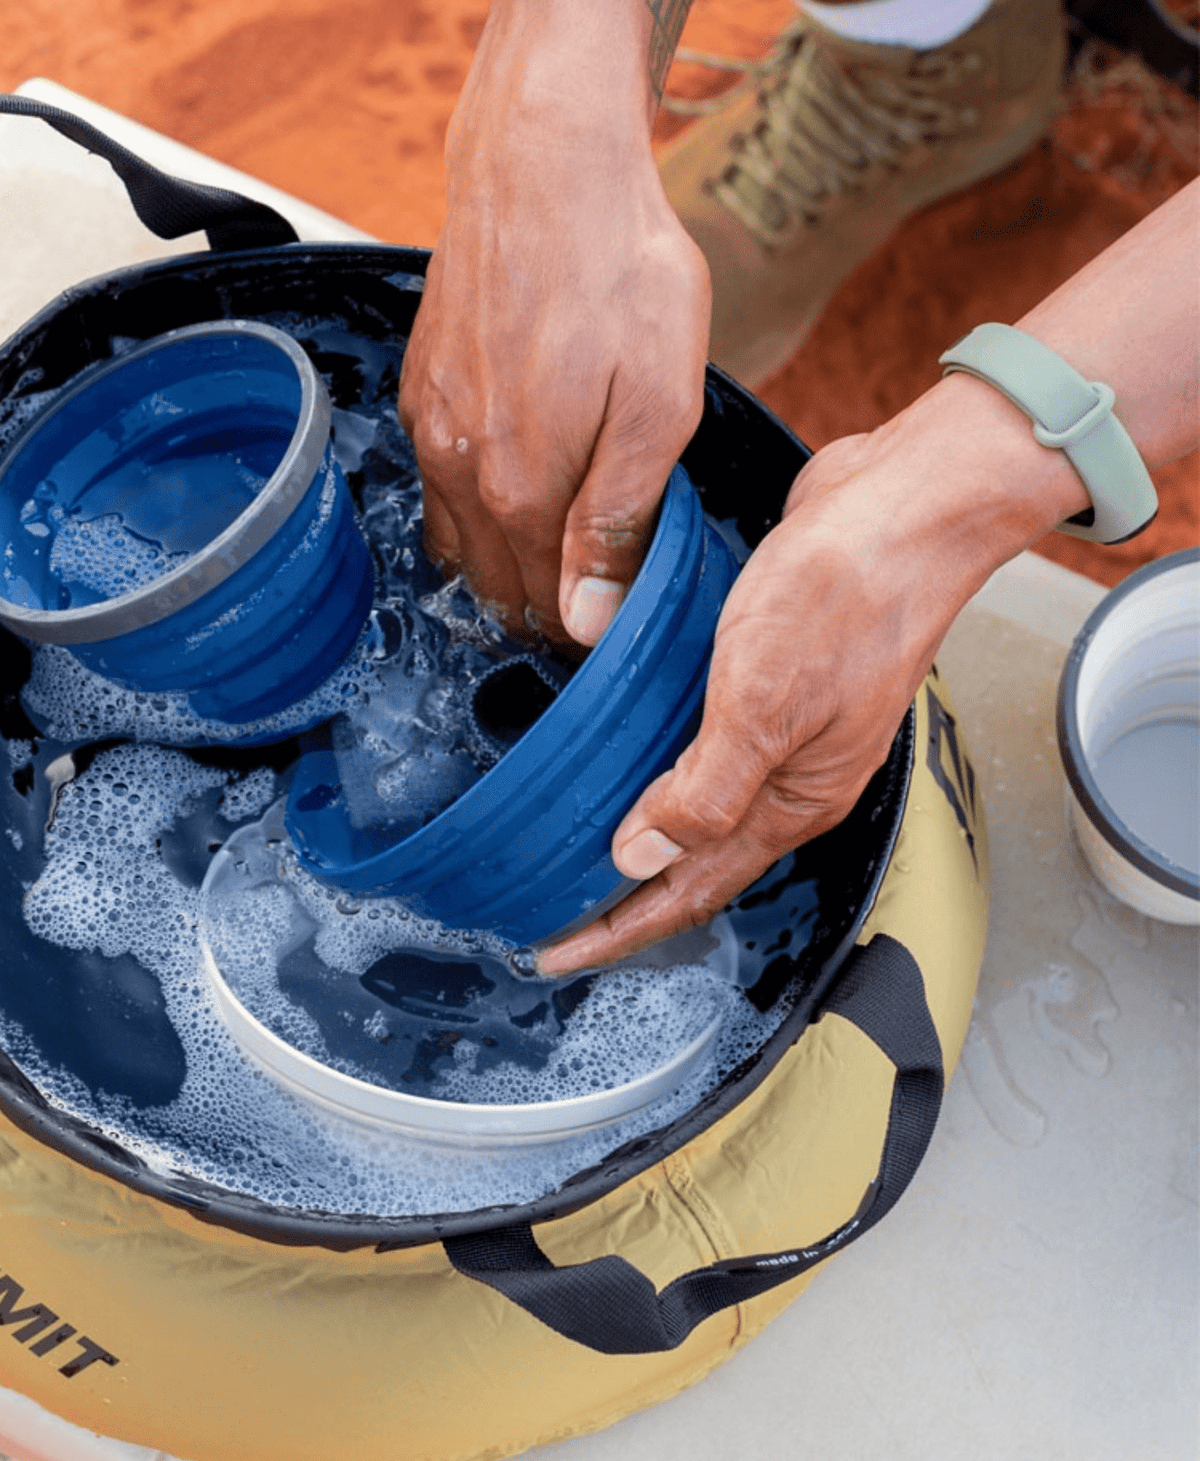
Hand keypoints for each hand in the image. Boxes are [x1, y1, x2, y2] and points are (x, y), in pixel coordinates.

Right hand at [397, 0, 709, 646]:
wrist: (544, 167)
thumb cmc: (618, 275)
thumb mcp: (657, 406)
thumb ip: (618, 523)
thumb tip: (587, 623)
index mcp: (522, 491)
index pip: (548, 609)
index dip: (588, 626)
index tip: (621, 618)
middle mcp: (460, 473)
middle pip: (498, 587)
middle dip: (546, 606)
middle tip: (599, 591)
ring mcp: (431, 433)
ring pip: (459, 545)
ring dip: (504, 565)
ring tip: (557, 552)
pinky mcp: (419, 394)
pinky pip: (435, 488)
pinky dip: (471, 513)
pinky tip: (510, 491)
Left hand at [537, 373, 1077, 973]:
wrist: (908, 506)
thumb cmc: (846, 599)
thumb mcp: (762, 708)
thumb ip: (703, 794)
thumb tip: (639, 859)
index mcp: (792, 801)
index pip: (690, 892)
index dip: (620, 929)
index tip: (556, 953)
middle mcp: (789, 777)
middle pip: (692, 862)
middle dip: (623, 897)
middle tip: (552, 913)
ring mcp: (784, 728)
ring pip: (698, 804)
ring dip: (638, 833)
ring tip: (575, 847)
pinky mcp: (770, 677)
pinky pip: (702, 743)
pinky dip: (658, 765)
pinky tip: (625, 753)